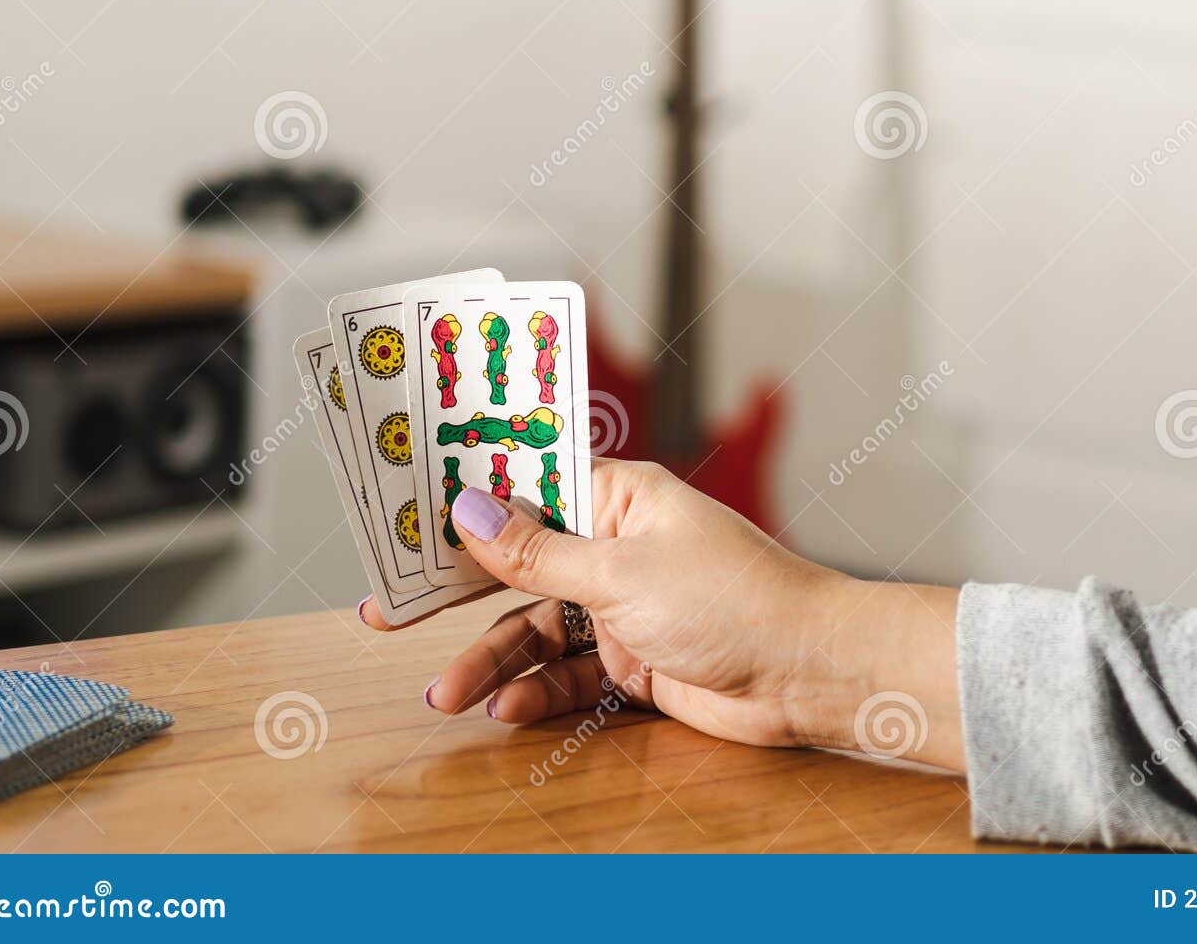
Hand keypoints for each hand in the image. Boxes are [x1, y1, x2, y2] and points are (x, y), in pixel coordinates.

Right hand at [360, 459, 961, 767]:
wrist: (807, 673)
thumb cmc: (735, 598)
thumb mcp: (621, 572)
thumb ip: (538, 553)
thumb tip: (469, 511)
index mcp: (618, 496)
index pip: (526, 488)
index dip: (465, 503)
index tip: (404, 517)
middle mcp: (616, 544)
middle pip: (519, 563)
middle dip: (458, 593)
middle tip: (389, 610)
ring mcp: (624, 604)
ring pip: (537, 627)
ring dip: (493, 659)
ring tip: (447, 693)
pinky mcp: (634, 659)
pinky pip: (568, 672)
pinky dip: (538, 690)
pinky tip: (508, 708)